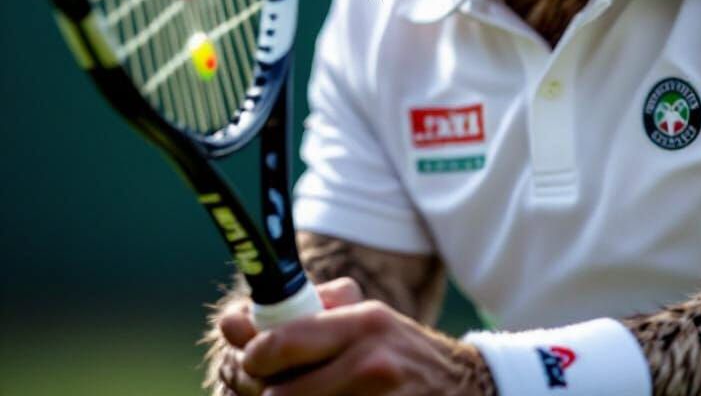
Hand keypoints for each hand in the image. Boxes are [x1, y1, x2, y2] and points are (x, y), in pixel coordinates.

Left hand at [216, 279, 492, 395]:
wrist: (462, 389)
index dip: (254, 356)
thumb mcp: (362, 321)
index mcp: (364, 323)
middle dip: (266, 395)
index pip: (281, 342)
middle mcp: (371, 364)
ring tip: (303, 394)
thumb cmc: (399, 352)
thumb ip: (302, 319)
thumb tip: (230, 322)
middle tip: (272, 390)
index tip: (252, 360)